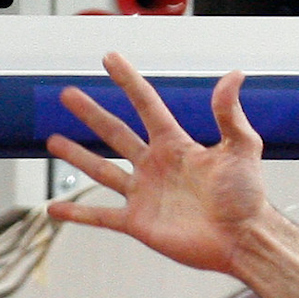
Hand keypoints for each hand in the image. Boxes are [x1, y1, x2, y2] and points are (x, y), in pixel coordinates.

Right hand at [45, 56, 270, 275]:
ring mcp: (144, 194)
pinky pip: (101, 216)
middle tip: (67, 94)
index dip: (128, 82)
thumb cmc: (246, 196)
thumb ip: (230, 113)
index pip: (146, 106)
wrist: (243, 239)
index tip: (109, 58)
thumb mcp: (241, 148)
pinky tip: (53, 208)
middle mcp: (155, 166)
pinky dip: (77, 214)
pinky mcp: (139, 223)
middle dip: (91, 114)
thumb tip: (234, 75)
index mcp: (175, 145)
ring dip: (77, 155)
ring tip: (52, 140)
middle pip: (115, 133)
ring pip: (102, 171)